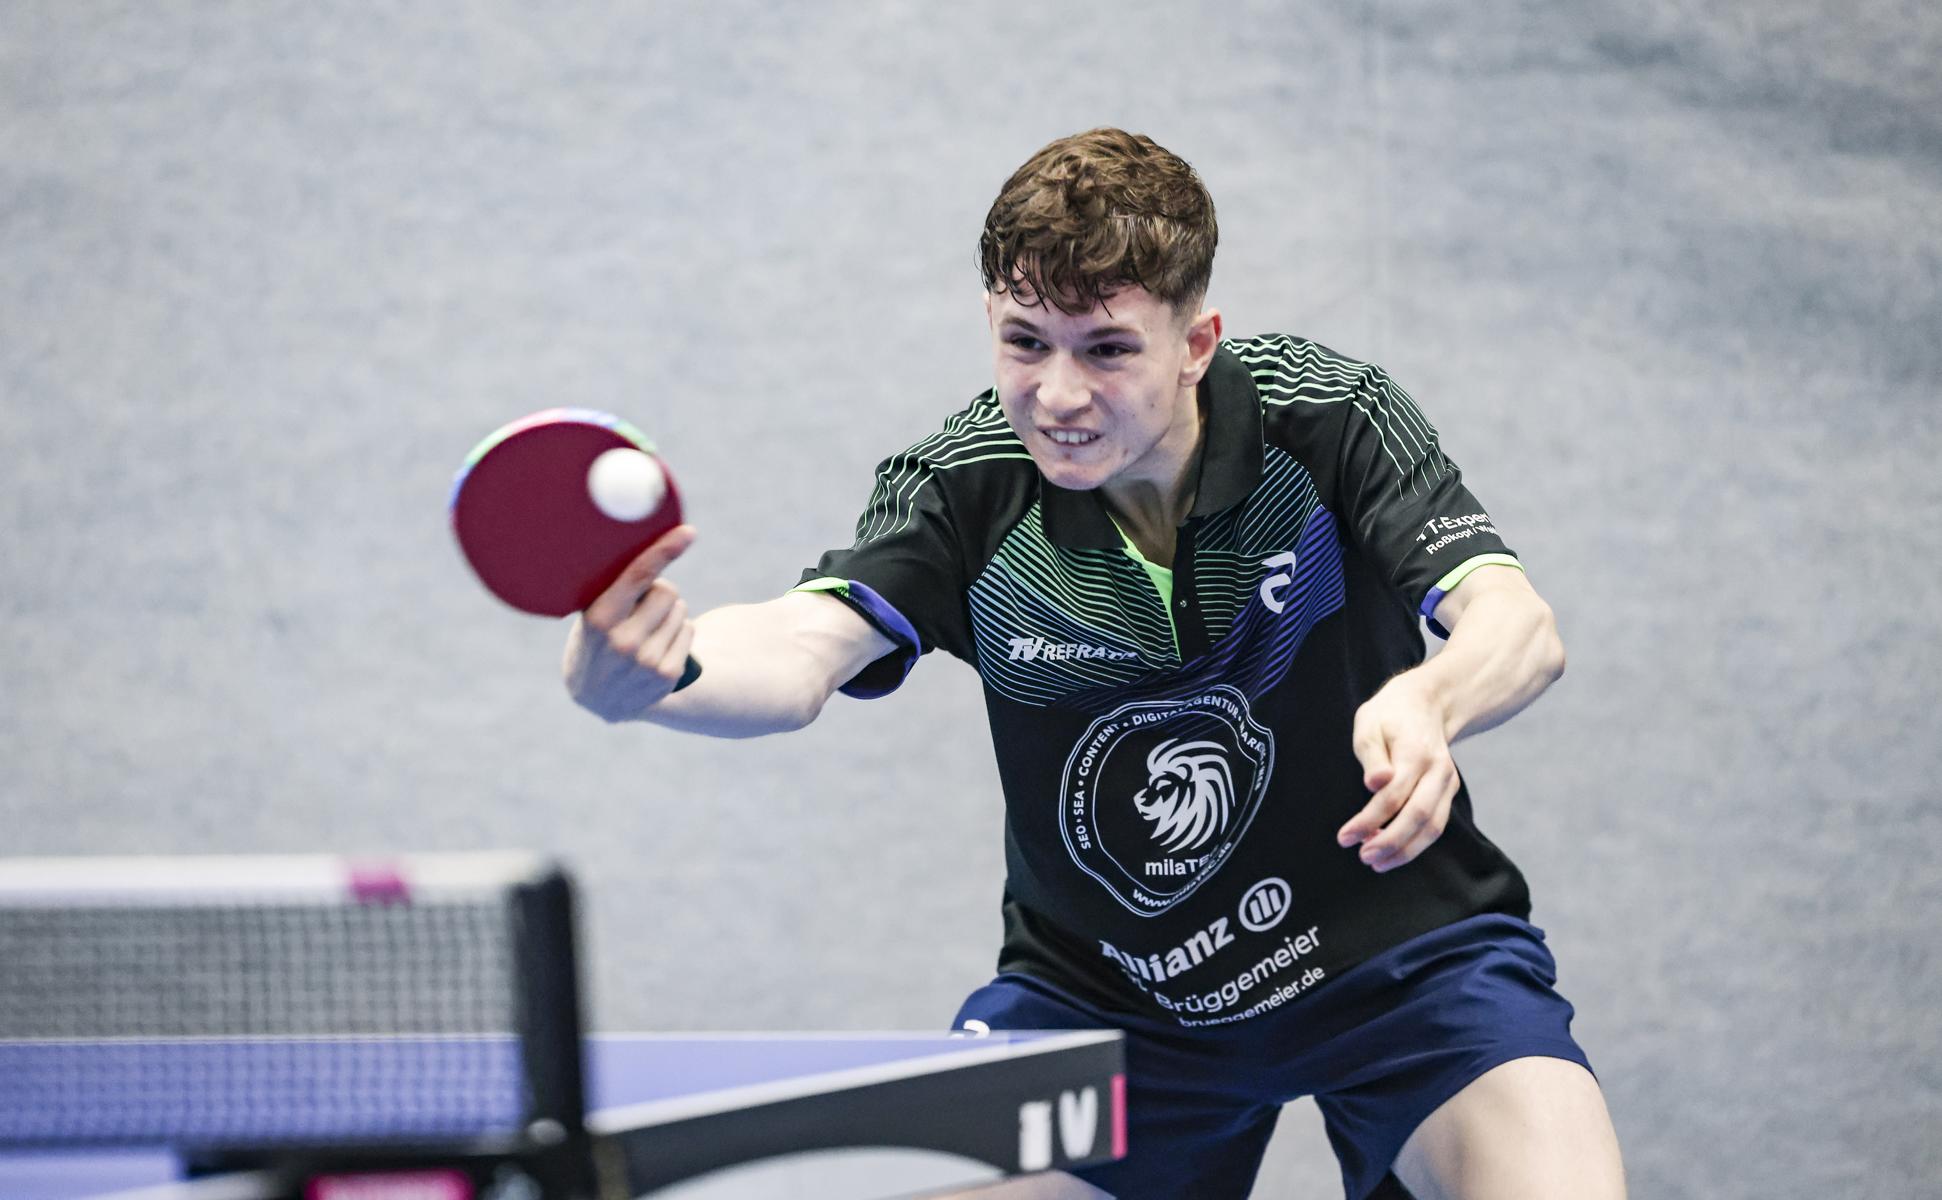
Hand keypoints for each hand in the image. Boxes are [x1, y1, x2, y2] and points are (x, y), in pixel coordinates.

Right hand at [562, 525, 697, 721]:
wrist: (598, 699)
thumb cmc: (596, 641)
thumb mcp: (591, 615)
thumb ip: (613, 589)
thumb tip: (645, 546)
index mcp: (600, 619)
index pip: (638, 576)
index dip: (663, 551)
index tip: (687, 533)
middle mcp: (624, 641)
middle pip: (668, 591)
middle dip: (659, 594)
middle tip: (641, 609)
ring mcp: (647, 661)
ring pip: (681, 611)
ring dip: (669, 615)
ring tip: (645, 632)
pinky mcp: (667, 674)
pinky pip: (688, 631)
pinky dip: (678, 634)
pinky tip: (657, 647)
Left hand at [1336, 673, 1459, 872]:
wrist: (1427, 703)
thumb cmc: (1389, 715)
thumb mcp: (1369, 724)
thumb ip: (1371, 755)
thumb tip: (1375, 784)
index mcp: (1415, 753)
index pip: (1393, 795)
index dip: (1368, 820)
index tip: (1345, 837)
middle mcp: (1437, 770)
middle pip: (1418, 815)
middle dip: (1390, 842)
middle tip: (1363, 856)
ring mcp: (1447, 782)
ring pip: (1433, 826)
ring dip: (1405, 850)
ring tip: (1376, 863)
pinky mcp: (1448, 792)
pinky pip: (1436, 824)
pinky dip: (1416, 843)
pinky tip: (1392, 852)